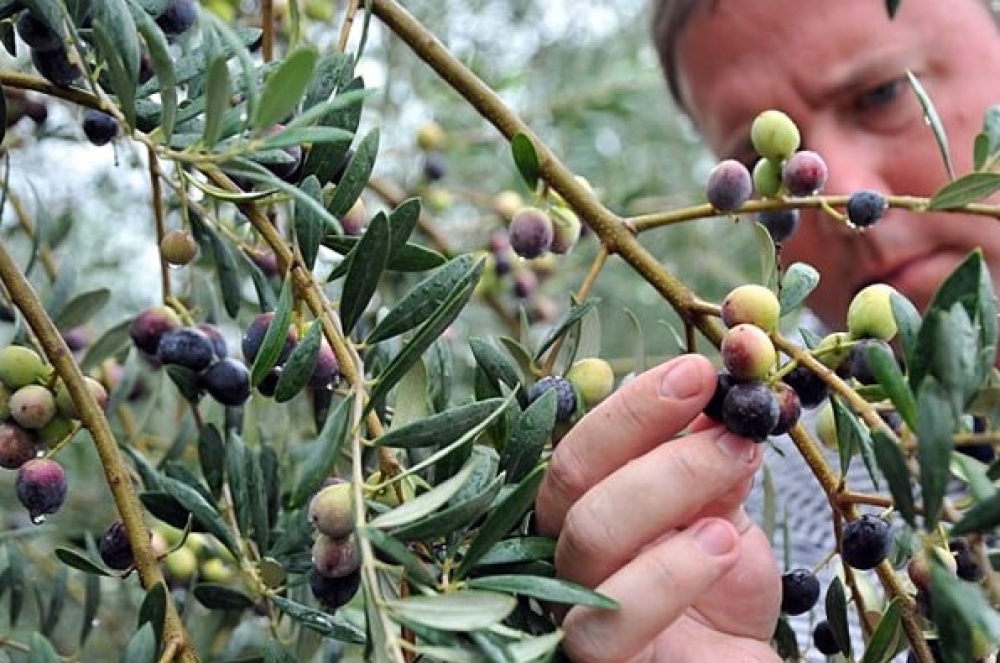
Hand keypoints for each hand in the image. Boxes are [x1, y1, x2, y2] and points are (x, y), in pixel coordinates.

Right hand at [535, 354, 781, 662]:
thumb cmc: (719, 595)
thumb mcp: (723, 514)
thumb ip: (713, 461)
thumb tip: (723, 394)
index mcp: (583, 504)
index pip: (582, 442)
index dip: (634, 404)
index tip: (697, 372)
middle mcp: (562, 550)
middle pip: (570, 476)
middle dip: (648, 430)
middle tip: (728, 421)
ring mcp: (570, 606)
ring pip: (587, 533)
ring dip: (669, 486)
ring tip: (738, 472)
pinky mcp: (595, 662)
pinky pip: (606, 621)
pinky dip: (668, 572)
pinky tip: (721, 544)